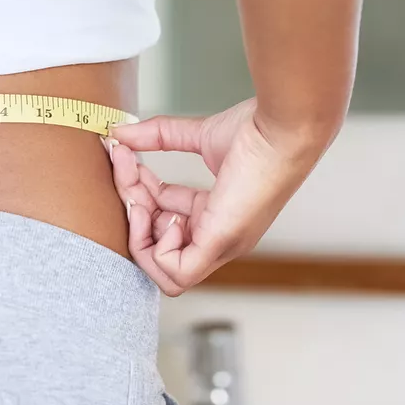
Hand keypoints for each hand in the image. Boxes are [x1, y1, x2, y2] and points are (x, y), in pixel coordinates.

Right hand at [106, 99, 327, 295]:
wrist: (284, 129)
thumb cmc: (258, 133)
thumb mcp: (199, 136)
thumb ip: (159, 136)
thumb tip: (121, 134)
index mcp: (216, 216)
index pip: (164, 223)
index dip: (139, 197)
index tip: (127, 160)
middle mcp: (219, 237)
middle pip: (158, 245)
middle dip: (131, 206)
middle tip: (124, 166)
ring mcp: (221, 245)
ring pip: (164, 270)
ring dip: (139, 232)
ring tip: (138, 191)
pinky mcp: (220, 243)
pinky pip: (178, 275)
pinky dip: (159, 249)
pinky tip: (167, 212)